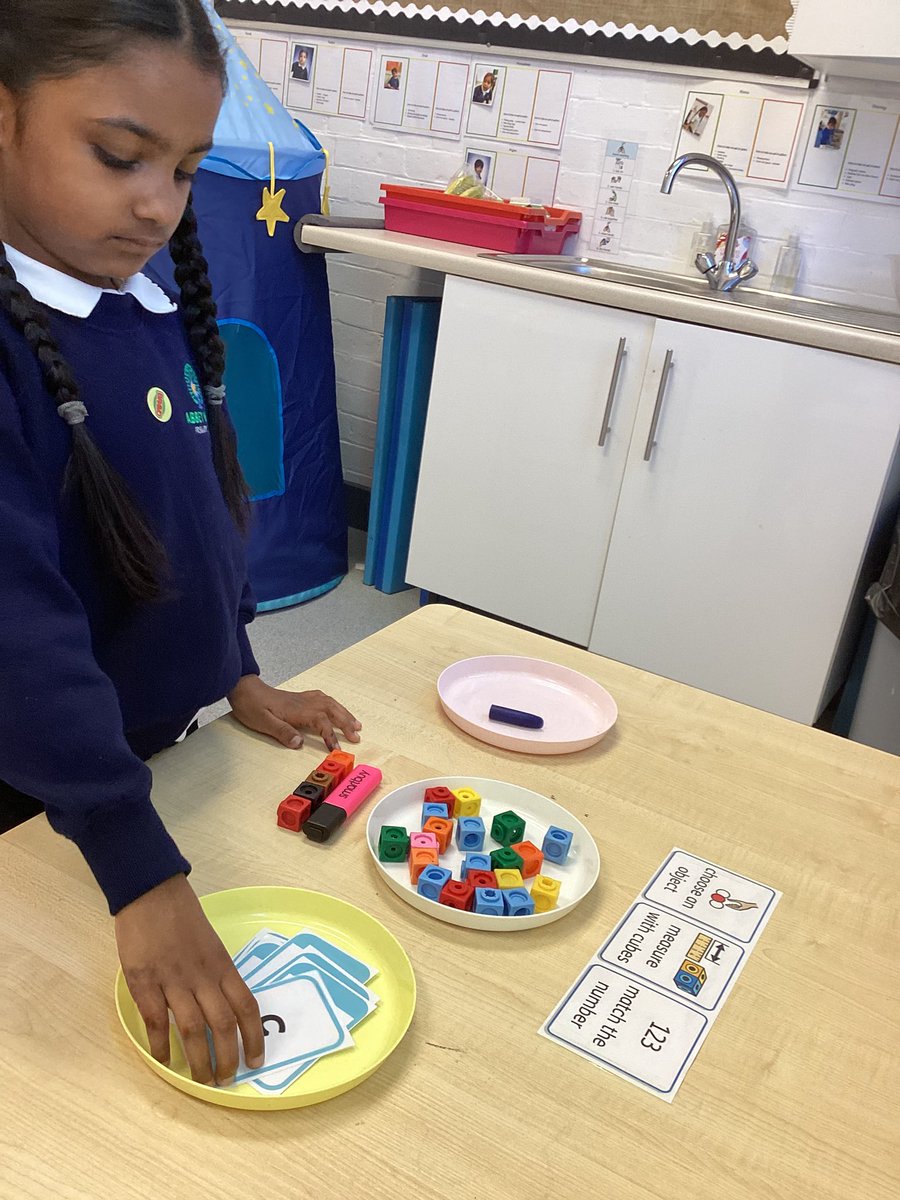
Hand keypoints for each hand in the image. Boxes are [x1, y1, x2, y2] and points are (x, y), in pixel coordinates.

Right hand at [115, 874, 263, 1084]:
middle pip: (223, 1024)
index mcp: (222, 965)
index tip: (256, 1061)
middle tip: (226, 1079)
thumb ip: (217, 974)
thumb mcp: (211, 944)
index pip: (247, 1006)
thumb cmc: (183, 916)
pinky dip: (161, 1044)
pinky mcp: (144, 981)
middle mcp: (202, 976)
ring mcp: (173, 979)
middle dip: (227, 1057)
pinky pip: (156, 1020)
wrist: (151, 892)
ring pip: (192, 1028)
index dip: (254, 1037)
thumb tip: (224, 1009)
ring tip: (201, 1079)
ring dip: (199, 1059)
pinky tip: (163, 1060)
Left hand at [228, 674, 361, 752]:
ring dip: (344, 713)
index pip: (321, 722)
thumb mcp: (263, 723)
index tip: (336, 748)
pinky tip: (335, 708)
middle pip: (331, 711)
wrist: (244, 689)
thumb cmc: (251, 706)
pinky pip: (322, 698)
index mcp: (297, 710)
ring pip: (330, 703)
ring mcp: (302, 699)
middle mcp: (304, 703)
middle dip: (346, 723)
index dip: (330, 735)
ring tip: (355, 723)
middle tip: (357, 735)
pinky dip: (333, 704)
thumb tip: (299, 743)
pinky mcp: (299, 698)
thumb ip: (282, 732)